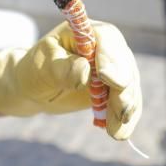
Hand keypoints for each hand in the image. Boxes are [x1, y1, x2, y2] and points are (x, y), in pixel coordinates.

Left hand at [0, 21, 142, 139]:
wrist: (35, 87)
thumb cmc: (35, 70)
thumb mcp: (43, 67)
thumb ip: (63, 68)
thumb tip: (85, 71)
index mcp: (87, 31)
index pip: (107, 39)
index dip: (110, 57)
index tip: (107, 77)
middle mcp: (106, 47)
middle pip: (124, 64)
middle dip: (124, 88)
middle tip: (121, 110)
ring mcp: (114, 68)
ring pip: (130, 86)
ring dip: (126, 109)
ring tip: (116, 133)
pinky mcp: (116, 88)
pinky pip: (127, 102)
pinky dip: (125, 119)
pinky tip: (120, 133)